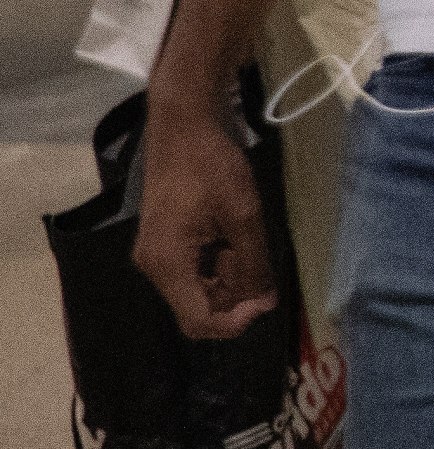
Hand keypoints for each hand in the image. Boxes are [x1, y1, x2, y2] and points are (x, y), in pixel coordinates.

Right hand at [128, 78, 277, 338]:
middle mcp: (154, 267)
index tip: (263, 299)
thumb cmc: (212, 166)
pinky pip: (192, 272)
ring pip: (197, 292)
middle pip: (197, 310)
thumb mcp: (243, 215)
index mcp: (167, 265)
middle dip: (234, 297)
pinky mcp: (163, 243)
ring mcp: (156, 255)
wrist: (183, 126)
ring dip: (227, 279)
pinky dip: (216, 265)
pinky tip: (231, 238)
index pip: (198, 322)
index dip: (235, 321)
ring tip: (242, 242)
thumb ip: (254, 263)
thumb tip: (264, 303)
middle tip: (254, 260)